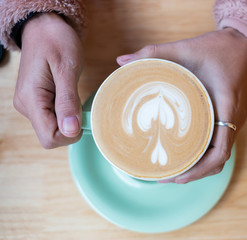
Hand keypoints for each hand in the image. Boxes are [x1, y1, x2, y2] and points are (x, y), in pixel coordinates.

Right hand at [13, 13, 82, 148]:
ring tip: (72, 92)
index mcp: (31, 99)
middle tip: (78, 100)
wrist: (44, 27)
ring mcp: (29, 104)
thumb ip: (68, 101)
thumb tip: (71, 131)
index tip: (83, 115)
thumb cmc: (56, 41)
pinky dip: (65, 111)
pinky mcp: (36, 101)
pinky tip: (68, 94)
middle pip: (51, 135)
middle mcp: (26, 106)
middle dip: (70, 125)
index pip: (50, 137)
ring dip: (68, 117)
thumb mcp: (67, 69)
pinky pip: (53, 117)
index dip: (71, 133)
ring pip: (53, 127)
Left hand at [117, 28, 246, 182]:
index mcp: (227, 107)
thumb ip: (154, 52)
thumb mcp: (186, 47)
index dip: (199, 169)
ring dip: (200, 167)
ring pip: (220, 156)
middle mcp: (235, 120)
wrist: (245, 44)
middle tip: (166, 176)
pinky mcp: (231, 118)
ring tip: (175, 171)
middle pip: (219, 161)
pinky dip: (205, 155)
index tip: (176, 175)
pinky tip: (187, 154)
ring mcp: (235, 121)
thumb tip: (121, 61)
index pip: (220, 151)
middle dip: (194, 173)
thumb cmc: (219, 47)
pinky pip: (220, 144)